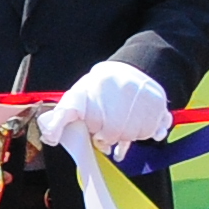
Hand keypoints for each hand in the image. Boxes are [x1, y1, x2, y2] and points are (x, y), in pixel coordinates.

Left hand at [36, 59, 173, 154]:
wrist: (126, 70)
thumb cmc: (95, 92)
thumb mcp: (74, 100)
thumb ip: (59, 119)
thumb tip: (50, 137)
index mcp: (94, 85)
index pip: (95, 123)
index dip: (95, 134)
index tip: (95, 134)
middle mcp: (120, 86)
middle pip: (115, 131)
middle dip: (109, 139)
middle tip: (106, 137)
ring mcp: (142, 93)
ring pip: (136, 133)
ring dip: (128, 137)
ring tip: (122, 129)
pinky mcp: (158, 101)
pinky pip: (156, 129)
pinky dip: (150, 134)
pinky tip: (143, 130)